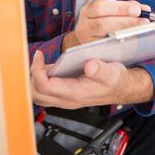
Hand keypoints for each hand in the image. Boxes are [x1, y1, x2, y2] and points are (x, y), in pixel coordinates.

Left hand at [31, 50, 153, 108]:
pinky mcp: (65, 92)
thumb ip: (101, 70)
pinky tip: (50, 65)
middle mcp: (67, 99)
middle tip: (39, 59)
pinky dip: (42, 77)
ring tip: (43, 61)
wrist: (122, 88)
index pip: (44, 87)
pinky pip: (46, 89)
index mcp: (75, 94)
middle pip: (36, 94)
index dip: (36, 71)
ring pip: (39, 94)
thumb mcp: (112, 72)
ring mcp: (65, 97)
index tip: (40, 55)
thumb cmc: (116, 80)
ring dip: (36, 77)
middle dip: (32, 76)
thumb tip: (89, 66)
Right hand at [63, 0, 150, 50]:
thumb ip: (127, 8)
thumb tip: (144, 9)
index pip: (100, 7)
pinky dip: (124, 44)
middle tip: (144, 21)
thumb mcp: (113, 10)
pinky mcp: (94, 53)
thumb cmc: (106, 21)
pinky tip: (135, 40)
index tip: (137, 10)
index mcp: (87, 11)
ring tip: (141, 30)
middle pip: (102, 24)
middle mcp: (83, 26)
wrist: (93, 38)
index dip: (120, 8)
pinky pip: (109, 49)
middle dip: (126, 22)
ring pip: (105, 37)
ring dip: (126, 33)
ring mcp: (87, 42)